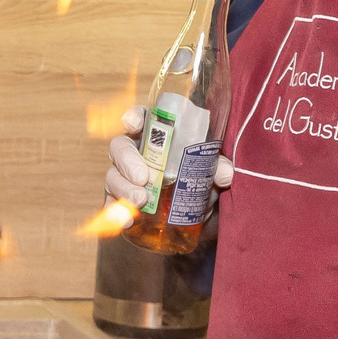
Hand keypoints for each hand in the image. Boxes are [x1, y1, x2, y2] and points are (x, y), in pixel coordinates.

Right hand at [103, 105, 233, 209]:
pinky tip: (127, 221)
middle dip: (127, 161)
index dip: (133, 117)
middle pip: (120, 147)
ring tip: (141, 201)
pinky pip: (111, 205)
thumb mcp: (210, 170)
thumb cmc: (198, 177)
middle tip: (143, 178)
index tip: (133, 124)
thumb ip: (217, 166)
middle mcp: (135, 152)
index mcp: (155, 135)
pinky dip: (116, 213)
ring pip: (113, 176)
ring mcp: (124, 177)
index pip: (140, 118)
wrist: (197, 210)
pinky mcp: (122, 201)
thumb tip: (225, 173)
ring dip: (124, 188)